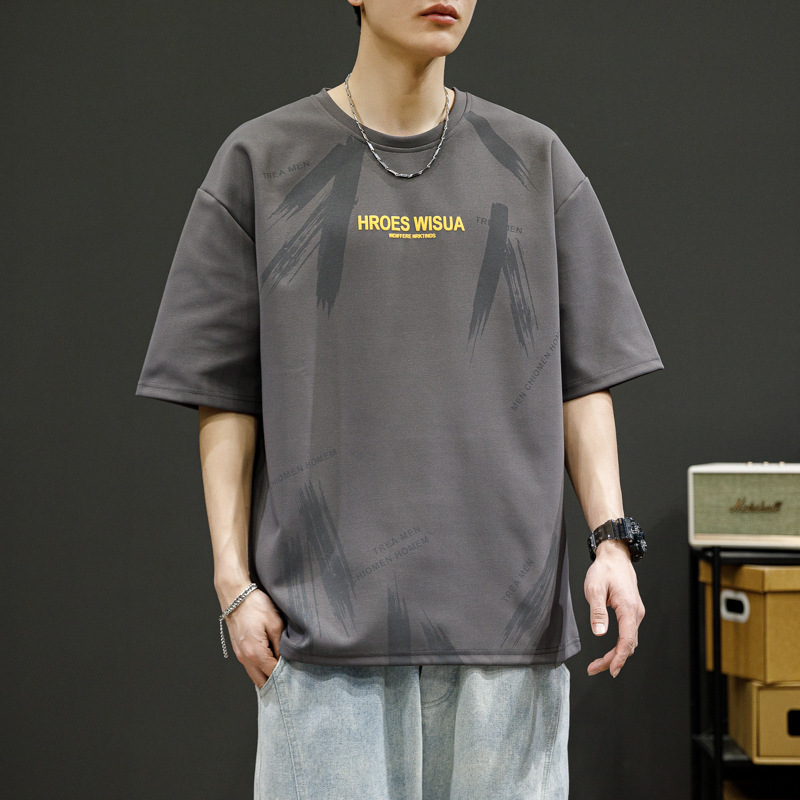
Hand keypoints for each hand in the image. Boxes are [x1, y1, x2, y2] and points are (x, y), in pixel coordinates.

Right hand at [223, 588, 284, 686]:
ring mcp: (240, 655)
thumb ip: (280, 645)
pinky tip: (270, 664)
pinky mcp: (238, 650)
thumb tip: (283, 660)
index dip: (285, 677)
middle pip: (261, 681)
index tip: (296, 675)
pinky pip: (250, 666)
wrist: (235, 596)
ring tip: (281, 674)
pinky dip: (259, 669)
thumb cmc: (255, 606)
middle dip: (275, 683)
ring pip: (254, 675)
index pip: (272, 674)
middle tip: (290, 681)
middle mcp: (245, 658)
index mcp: (256, 653)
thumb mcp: (275, 623)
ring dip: (266, 677)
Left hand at [584, 539, 644, 677]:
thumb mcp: (595, 588)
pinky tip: (609, 653)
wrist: (615, 556)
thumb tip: (599, 634)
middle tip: (593, 669)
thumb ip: (597, 611)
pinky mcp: (632, 612)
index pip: (627, 640)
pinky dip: (619, 646)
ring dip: (616, 655)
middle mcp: (636, 613)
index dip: (619, 657)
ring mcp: (636, 613)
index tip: (611, 670)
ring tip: (597, 665)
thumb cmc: (604, 570)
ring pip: (629, 641)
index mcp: (629, 608)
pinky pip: (628, 634)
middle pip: (629, 645)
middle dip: (613, 660)